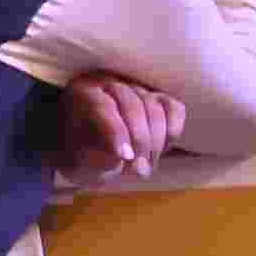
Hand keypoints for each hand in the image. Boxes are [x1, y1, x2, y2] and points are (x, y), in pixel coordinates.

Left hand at [61, 72, 186, 184]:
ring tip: (144, 169)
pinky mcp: (159, 99)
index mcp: (81, 94)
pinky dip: (172, 132)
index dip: (117, 132)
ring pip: (155, 108)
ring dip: (155, 143)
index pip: (102, 106)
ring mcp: (136, 89)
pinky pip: (174, 109)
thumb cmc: (84, 158)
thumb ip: (98, 159)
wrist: (94, 156)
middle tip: (137, 170)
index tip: (126, 157)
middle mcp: (109, 84)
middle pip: (132, 105)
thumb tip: (125, 155)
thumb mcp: (82, 164)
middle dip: (139, 141)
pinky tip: (160, 151)